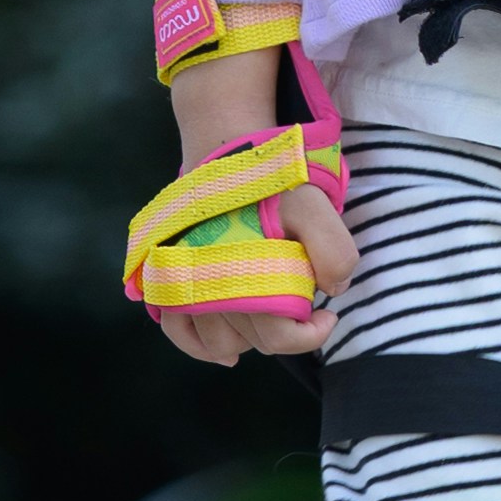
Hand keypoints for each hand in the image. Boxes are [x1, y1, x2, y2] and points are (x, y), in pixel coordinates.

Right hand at [157, 46, 358, 363]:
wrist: (224, 148)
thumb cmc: (271, 182)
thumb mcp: (314, 204)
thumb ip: (333, 248)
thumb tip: (332, 289)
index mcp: (245, 276)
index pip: (279, 337)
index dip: (310, 334)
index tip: (328, 314)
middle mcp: (208, 287)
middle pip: (252, 341)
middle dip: (284, 330)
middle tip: (302, 304)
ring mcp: (184, 284)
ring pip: (218, 341)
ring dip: (247, 337)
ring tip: (269, 318)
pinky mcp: (167, 276)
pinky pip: (176, 330)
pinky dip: (199, 345)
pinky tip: (225, 352)